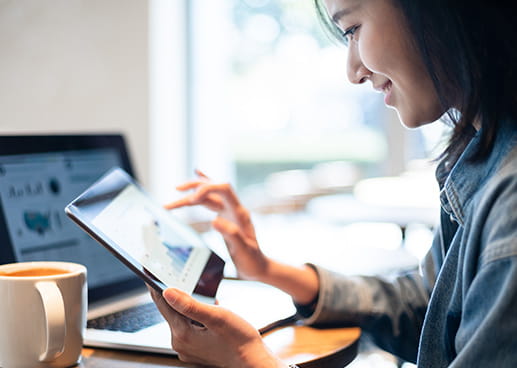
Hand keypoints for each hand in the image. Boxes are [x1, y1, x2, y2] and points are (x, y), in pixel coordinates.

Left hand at [149, 287, 285, 367]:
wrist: (253, 362)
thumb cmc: (239, 341)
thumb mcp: (217, 317)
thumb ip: (191, 305)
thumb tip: (168, 292)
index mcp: (182, 335)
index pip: (163, 304)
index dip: (156, 285)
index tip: (150, 271)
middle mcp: (181, 343)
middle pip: (171, 311)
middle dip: (176, 294)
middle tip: (179, 276)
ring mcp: (188, 348)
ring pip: (181, 318)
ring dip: (189, 305)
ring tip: (201, 295)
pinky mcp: (197, 349)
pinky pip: (190, 326)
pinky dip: (196, 316)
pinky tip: (210, 311)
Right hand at [165, 170, 268, 280]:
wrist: (258, 266)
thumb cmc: (252, 260)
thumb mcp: (243, 250)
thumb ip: (231, 234)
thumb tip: (215, 221)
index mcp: (239, 213)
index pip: (224, 189)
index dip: (207, 188)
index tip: (192, 199)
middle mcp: (234, 208)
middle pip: (213, 187)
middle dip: (195, 186)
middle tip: (177, 189)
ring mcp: (229, 211)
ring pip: (209, 195)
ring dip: (192, 193)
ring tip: (175, 193)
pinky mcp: (224, 215)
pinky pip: (212, 198)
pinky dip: (203, 188)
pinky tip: (198, 176)